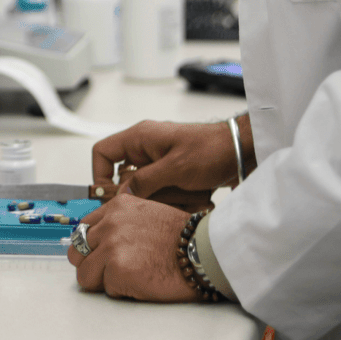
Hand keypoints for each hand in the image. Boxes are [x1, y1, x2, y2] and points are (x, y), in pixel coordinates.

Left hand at [66, 193, 196, 301]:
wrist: (201, 252)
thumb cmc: (181, 238)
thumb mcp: (147, 214)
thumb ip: (121, 222)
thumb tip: (98, 240)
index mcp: (118, 206)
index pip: (83, 229)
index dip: (91, 247)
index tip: (98, 255)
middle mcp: (111, 222)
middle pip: (77, 252)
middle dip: (91, 265)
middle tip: (111, 272)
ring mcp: (112, 246)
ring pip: (85, 275)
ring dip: (104, 281)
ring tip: (130, 277)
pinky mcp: (117, 269)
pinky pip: (105, 290)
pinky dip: (121, 292)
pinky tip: (141, 282)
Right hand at [91, 119, 241, 206]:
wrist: (241, 150)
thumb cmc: (210, 149)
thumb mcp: (175, 167)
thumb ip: (144, 181)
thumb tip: (120, 196)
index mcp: (141, 138)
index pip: (103, 152)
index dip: (100, 174)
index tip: (110, 197)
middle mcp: (146, 149)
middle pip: (124, 178)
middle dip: (140, 194)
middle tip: (156, 201)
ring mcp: (159, 162)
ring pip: (144, 189)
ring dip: (161, 199)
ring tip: (183, 197)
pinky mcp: (171, 174)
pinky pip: (161, 193)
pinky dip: (173, 200)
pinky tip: (191, 200)